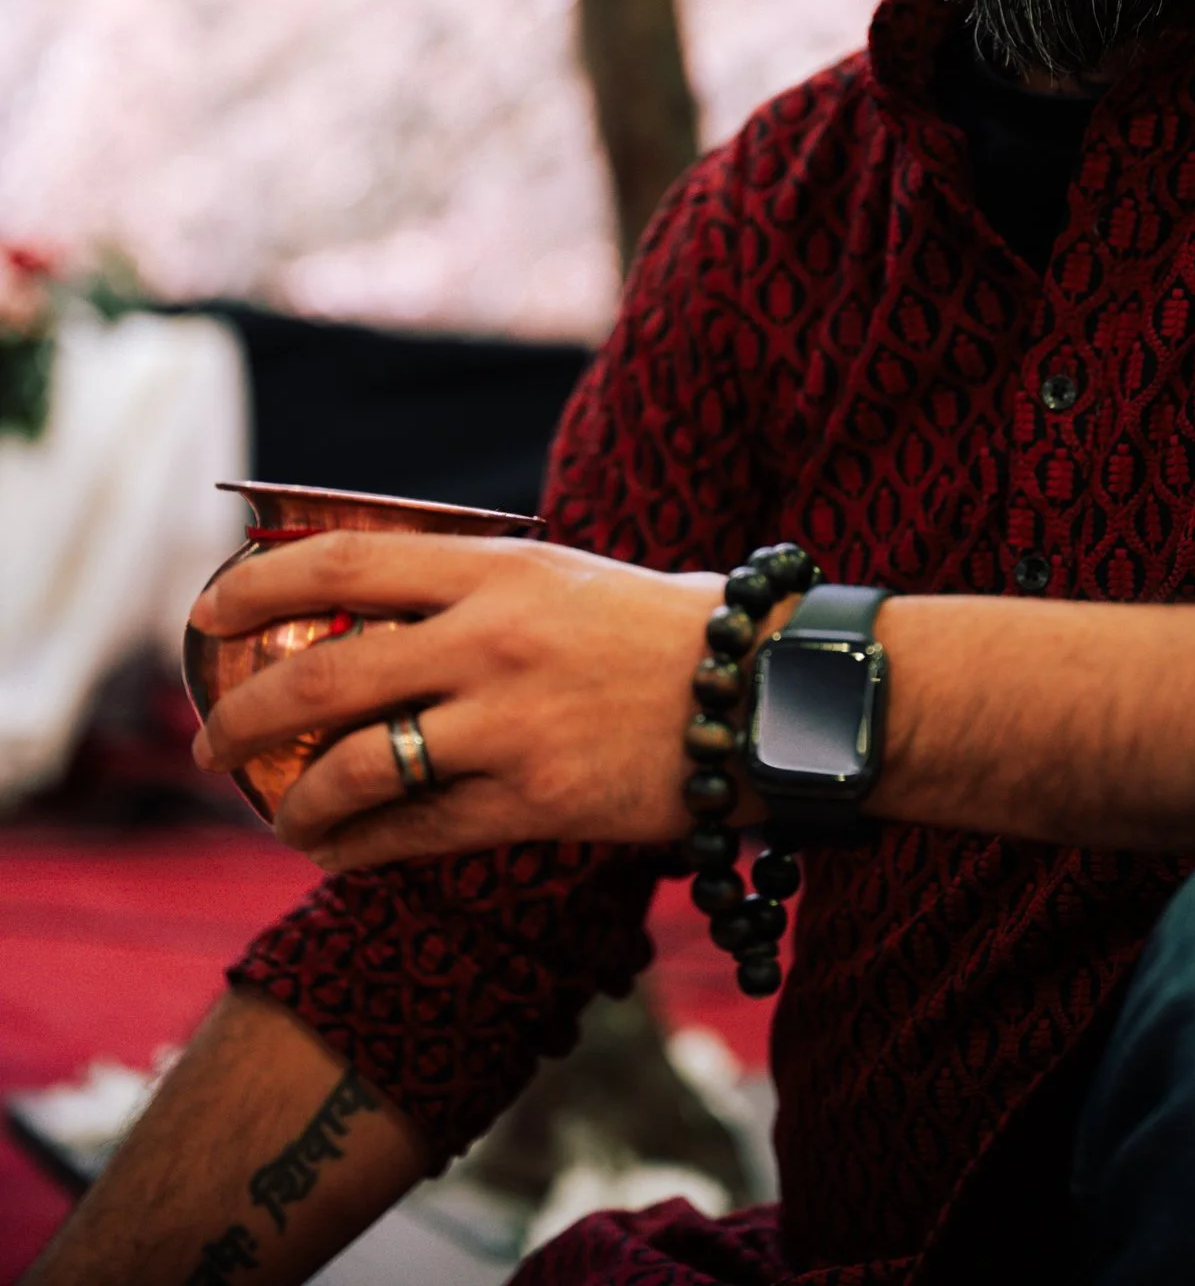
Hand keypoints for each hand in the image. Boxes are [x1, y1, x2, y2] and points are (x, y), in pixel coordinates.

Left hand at [189, 533, 724, 867]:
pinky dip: (358, 850)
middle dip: (241, 717)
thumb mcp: (563, 576)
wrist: (767, 694)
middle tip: (206, 742)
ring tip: (279, 814)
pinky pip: (416, 834)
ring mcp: (512, 724)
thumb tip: (370, 607)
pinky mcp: (540, 803)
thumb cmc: (666, 629)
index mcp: (497, 567)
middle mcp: (492, 639)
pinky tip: (337, 855)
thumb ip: (472, 589)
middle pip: (324, 676)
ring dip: (295, 801)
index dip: (257, 587)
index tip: (205, 615)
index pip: (344, 561)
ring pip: (357, 769)